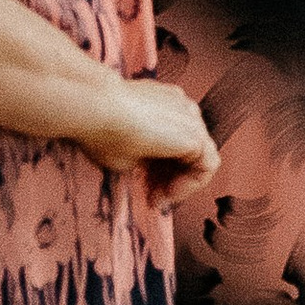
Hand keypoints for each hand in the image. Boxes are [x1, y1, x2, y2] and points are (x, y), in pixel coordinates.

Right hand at [75, 77, 219, 184]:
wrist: (97, 108)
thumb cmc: (100, 126)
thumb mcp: (124, 148)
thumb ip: (143, 158)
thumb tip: (144, 171)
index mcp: (165, 105)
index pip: (174, 143)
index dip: (161, 171)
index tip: (145, 188)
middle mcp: (181, 108)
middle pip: (188, 151)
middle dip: (170, 179)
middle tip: (151, 198)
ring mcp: (191, 117)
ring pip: (200, 158)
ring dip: (180, 183)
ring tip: (158, 198)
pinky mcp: (195, 134)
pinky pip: (208, 166)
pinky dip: (191, 184)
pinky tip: (169, 193)